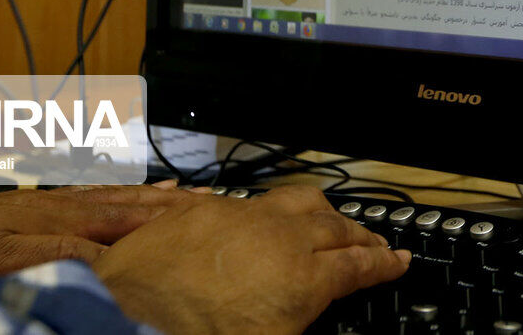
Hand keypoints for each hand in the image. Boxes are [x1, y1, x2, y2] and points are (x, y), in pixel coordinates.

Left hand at [0, 183, 188, 274]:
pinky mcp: (39, 206)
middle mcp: (61, 203)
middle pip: (125, 200)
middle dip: (166, 200)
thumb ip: (61, 250)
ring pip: (111, 195)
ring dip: (147, 194)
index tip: (196, 213)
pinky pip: (92, 196)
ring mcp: (51, 202)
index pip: (124, 215)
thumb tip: (107, 252)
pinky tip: (123, 194)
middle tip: (201, 196)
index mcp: (60, 216)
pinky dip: (117, 194)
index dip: (163, 216)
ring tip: (178, 190)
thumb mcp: (8, 258)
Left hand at [94, 185, 410, 333]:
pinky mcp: (203, 210)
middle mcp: (280, 240)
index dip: (384, 264)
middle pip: (337, 229)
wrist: (124, 322)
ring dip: (323, 212)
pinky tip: (270, 216)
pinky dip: (272, 209)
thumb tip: (311, 307)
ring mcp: (242, 219)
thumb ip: (300, 319)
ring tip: (333, 220)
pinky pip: (249, 200)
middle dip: (361, 236)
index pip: (359, 266)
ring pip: (300, 201)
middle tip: (375, 244)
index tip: (399, 261)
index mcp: (304, 281)